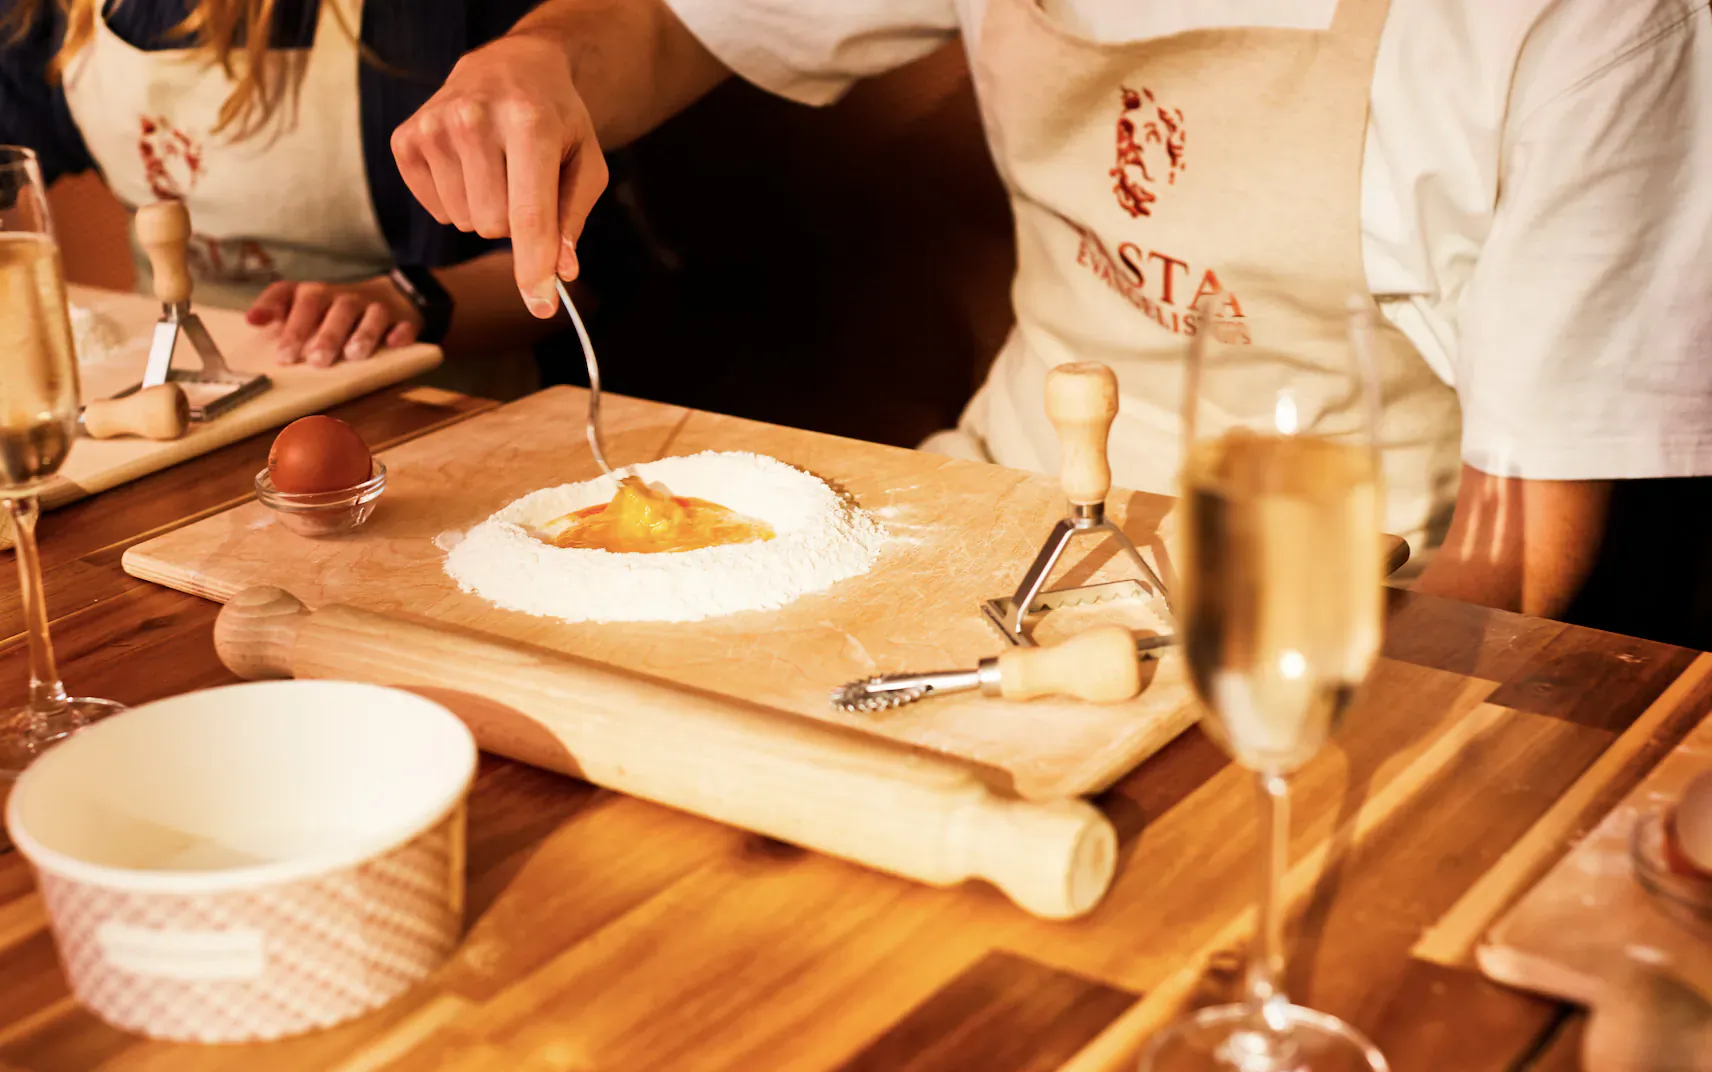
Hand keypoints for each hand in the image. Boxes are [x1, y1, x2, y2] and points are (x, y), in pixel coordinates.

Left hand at [246, 278, 422, 366]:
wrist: (390, 298)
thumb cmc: (337, 310)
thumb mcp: (305, 306)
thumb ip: (279, 311)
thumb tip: (251, 320)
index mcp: (315, 294)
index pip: (291, 294)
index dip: (273, 307)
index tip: (256, 323)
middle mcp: (344, 297)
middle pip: (333, 308)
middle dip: (323, 333)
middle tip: (314, 360)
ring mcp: (375, 307)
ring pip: (370, 315)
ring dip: (362, 334)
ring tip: (353, 355)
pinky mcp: (402, 319)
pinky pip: (403, 325)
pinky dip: (399, 334)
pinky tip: (394, 344)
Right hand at [390, 32, 608, 319]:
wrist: (510, 66)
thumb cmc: (555, 120)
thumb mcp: (585, 161)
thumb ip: (573, 219)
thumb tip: (562, 272)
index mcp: (529, 124)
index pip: (528, 215)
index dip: (534, 267)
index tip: (541, 305)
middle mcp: (474, 120)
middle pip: (493, 227)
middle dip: (514, 222)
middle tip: (522, 181)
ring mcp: (433, 127)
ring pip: (464, 223)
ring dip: (485, 210)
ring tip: (496, 167)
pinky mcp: (406, 140)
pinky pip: (437, 212)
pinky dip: (457, 201)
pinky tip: (468, 165)